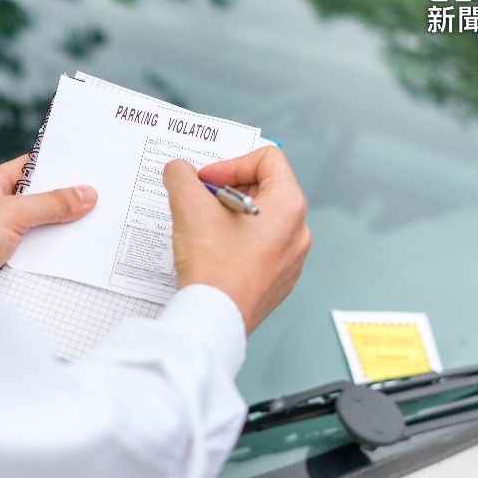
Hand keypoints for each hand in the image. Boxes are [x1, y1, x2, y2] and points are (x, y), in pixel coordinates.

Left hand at [0, 154, 97, 277]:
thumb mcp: (12, 214)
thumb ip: (50, 204)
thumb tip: (85, 194)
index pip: (27, 168)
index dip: (56, 168)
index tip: (86, 170)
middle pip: (33, 201)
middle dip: (61, 204)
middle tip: (96, 203)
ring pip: (32, 229)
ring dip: (54, 233)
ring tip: (89, 230)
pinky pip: (26, 254)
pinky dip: (43, 256)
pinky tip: (65, 257)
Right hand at [162, 147, 310, 333]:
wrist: (213, 318)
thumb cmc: (213, 266)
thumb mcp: (188, 206)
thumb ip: (181, 176)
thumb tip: (178, 171)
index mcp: (289, 206)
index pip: (268, 159)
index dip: (231, 164)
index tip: (206, 182)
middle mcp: (298, 232)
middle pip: (265, 189)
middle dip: (228, 190)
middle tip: (201, 203)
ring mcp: (290, 260)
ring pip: (261, 221)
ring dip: (231, 217)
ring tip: (205, 230)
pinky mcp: (278, 282)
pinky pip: (260, 249)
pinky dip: (237, 243)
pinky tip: (213, 254)